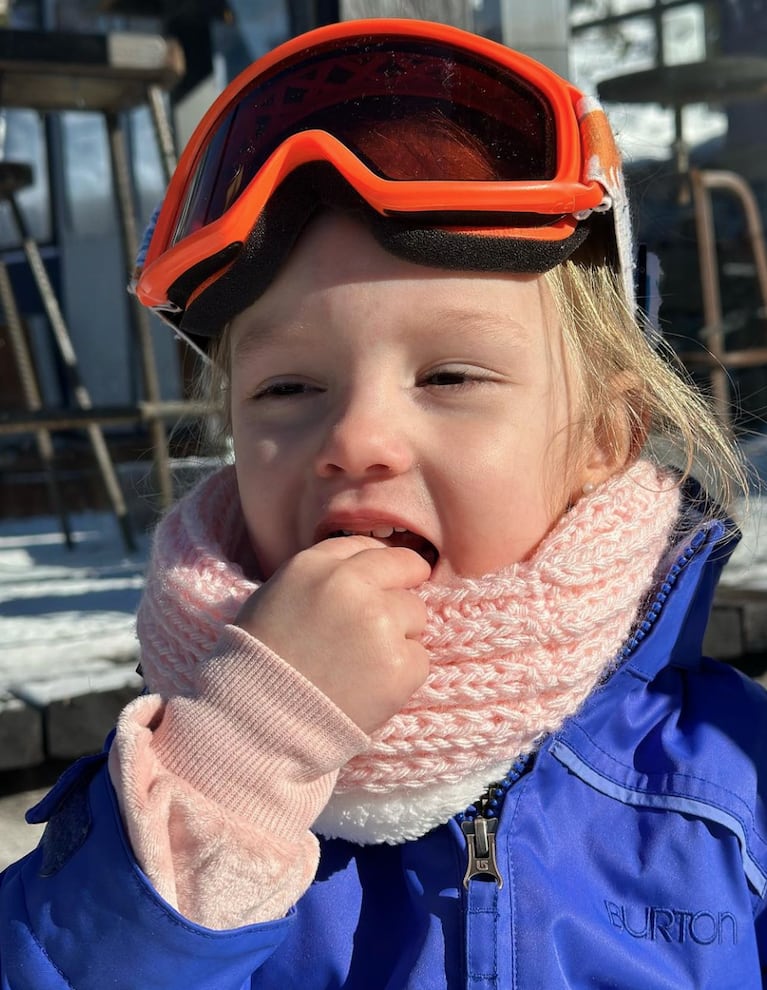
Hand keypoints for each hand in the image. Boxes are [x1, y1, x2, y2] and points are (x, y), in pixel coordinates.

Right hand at [235, 537, 430, 732]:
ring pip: (416, 614)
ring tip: (361, 663)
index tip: (379, 584)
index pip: (366, 547)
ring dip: (399, 635)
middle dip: (398, 593)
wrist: (258, 723)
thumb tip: (368, 571)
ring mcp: (378, 623)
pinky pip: (420, 658)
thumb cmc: (260, 662)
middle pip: (404, 570)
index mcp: (314, 565)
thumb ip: (322, 576)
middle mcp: (350, 585)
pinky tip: (368, 686)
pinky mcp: (401, 664)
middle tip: (378, 626)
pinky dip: (401, 673)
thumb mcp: (276, 596)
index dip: (376, 567)